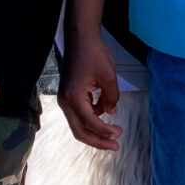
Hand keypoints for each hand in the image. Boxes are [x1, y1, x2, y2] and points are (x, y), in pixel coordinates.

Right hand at [59, 30, 121, 150]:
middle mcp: (65, 101)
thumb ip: (111, 97)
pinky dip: (91, 118)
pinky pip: (79, 114)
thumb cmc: (94, 53)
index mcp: (73, 97)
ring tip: (113, 133)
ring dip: (95, 131)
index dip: (105, 132)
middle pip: (79, 131)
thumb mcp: (109, 76)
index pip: (89, 122)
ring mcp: (65, 99)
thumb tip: (111, 112)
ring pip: (78, 124)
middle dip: (98, 141)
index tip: (119, 134)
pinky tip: (104, 113)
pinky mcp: (69, 95)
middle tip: (115, 146)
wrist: (81, 37)